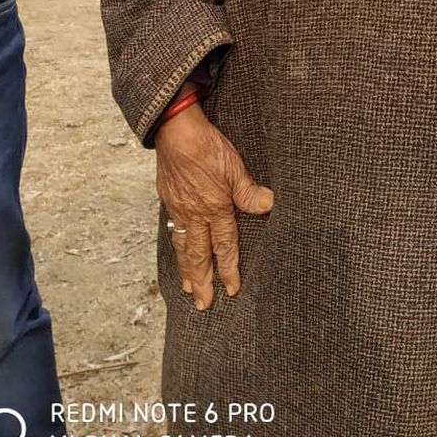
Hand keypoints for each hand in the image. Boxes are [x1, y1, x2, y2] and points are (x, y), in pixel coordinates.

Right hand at [155, 101, 272, 309]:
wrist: (175, 131)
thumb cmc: (207, 146)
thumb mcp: (234, 167)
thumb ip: (249, 191)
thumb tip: (268, 206)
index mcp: (215, 208)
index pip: (224, 246)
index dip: (228, 269)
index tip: (231, 290)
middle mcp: (195, 214)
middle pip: (199, 255)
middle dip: (202, 281)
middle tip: (202, 304)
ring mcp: (179, 208)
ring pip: (183, 246)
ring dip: (187, 270)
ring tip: (188, 288)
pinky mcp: (168, 199)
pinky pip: (172, 230)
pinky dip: (176, 247)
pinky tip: (178, 251)